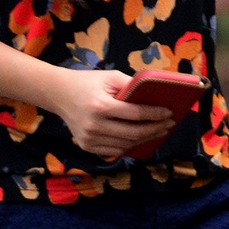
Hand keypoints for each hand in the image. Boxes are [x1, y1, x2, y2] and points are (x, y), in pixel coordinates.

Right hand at [48, 69, 173, 159]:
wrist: (58, 94)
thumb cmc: (88, 82)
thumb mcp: (110, 77)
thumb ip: (131, 85)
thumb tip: (155, 95)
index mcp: (100, 106)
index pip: (135, 114)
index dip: (155, 115)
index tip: (170, 113)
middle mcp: (94, 125)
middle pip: (133, 133)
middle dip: (155, 129)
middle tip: (170, 124)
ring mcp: (89, 139)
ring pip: (125, 145)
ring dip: (145, 139)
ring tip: (159, 131)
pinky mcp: (87, 146)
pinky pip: (114, 151)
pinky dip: (130, 146)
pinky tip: (142, 138)